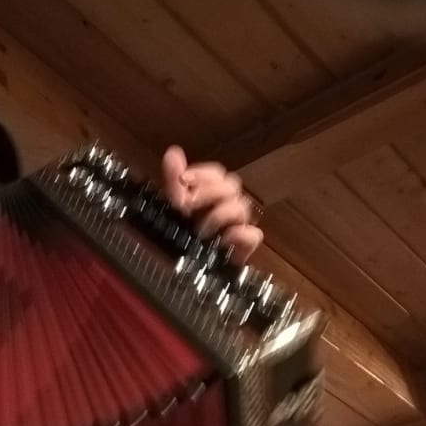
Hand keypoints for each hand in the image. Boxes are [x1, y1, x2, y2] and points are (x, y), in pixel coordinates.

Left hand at [160, 145, 263, 263]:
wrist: (182, 274)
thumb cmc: (180, 238)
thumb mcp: (171, 208)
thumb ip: (173, 181)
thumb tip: (173, 151)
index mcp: (210, 195)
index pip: (216, 173)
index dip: (203, 173)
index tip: (185, 180)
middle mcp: (227, 206)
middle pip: (231, 185)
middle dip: (209, 192)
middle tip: (187, 205)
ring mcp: (237, 226)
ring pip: (242, 206)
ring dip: (219, 214)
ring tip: (199, 230)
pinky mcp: (243, 248)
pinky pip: (253, 235)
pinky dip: (239, 235)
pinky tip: (223, 240)